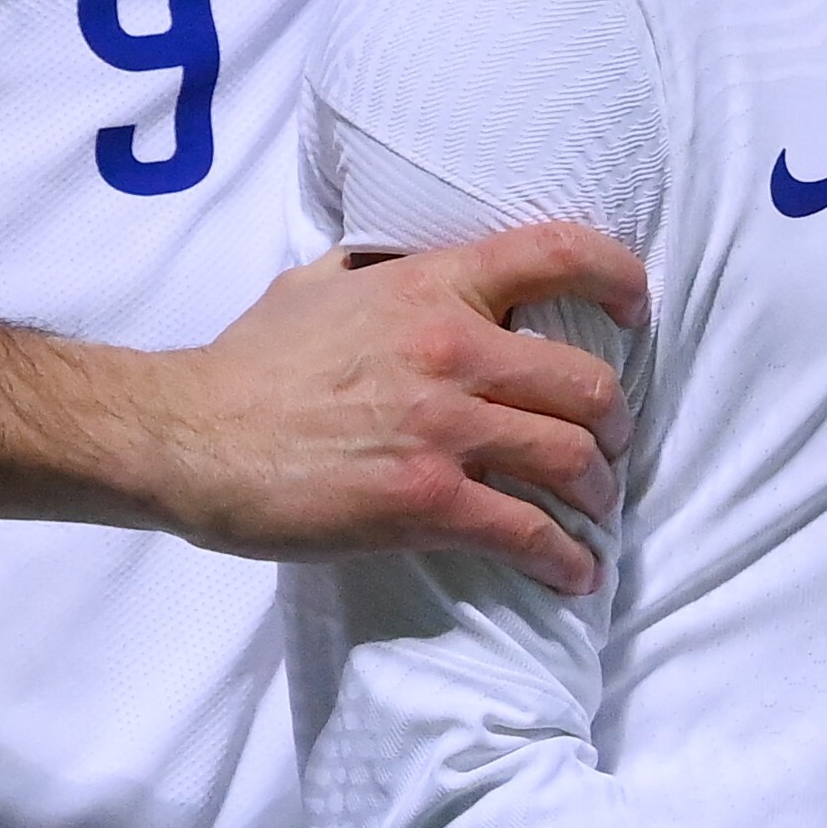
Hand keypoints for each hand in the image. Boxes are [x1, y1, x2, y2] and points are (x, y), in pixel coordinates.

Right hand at [127, 223, 644, 589]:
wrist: (188, 435)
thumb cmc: (248, 363)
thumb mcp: (317, 284)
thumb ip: (377, 271)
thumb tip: (399, 266)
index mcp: (433, 287)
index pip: (559, 253)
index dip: (620, 277)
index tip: (638, 307)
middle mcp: (454, 349)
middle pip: (588, 381)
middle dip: (615, 421)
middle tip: (610, 445)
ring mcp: (443, 429)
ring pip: (570, 458)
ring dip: (598, 492)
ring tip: (595, 512)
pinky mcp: (424, 502)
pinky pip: (526, 532)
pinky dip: (564, 558)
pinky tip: (572, 574)